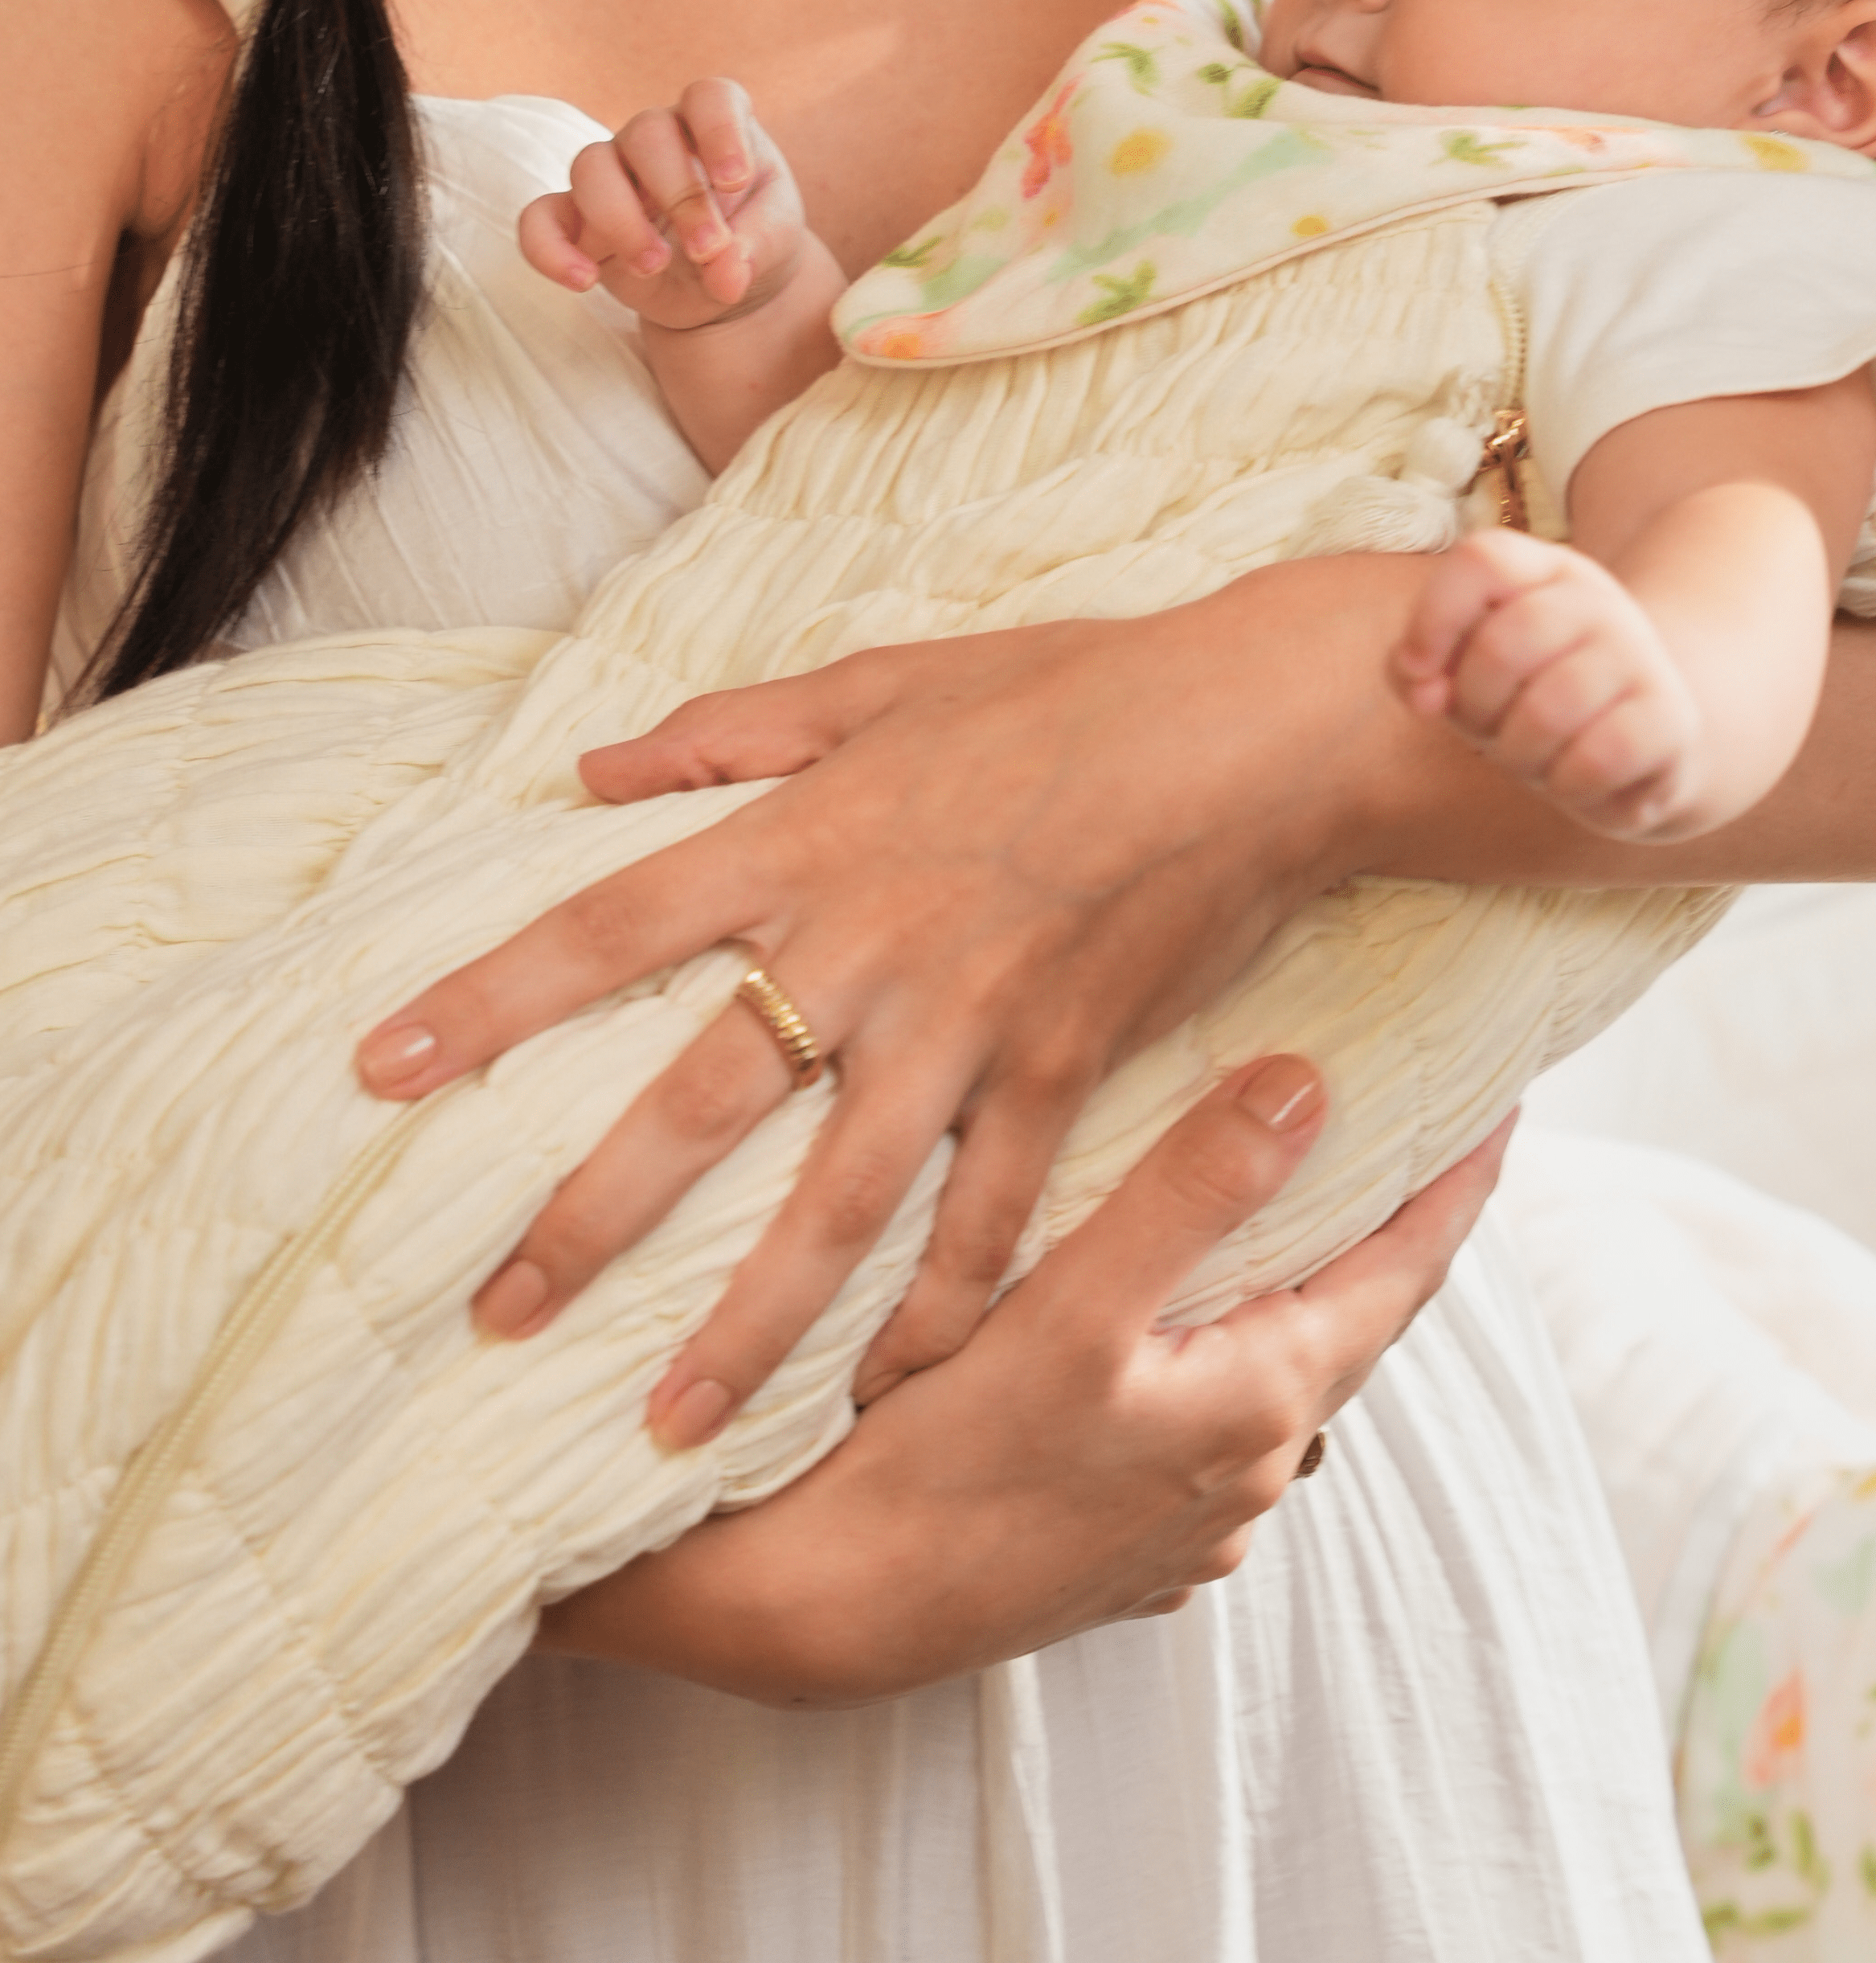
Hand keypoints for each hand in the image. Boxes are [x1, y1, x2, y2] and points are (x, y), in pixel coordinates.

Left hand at [354, 578, 1363, 1449]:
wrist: (1252, 732)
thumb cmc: (1065, 688)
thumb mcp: (885, 681)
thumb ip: (735, 731)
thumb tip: (595, 763)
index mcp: (808, 838)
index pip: (611, 927)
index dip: (491, 998)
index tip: (383, 1072)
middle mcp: (868, 945)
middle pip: (698, 1100)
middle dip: (587, 1219)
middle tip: (494, 1319)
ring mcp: (968, 1023)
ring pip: (836, 1203)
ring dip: (747, 1329)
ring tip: (663, 1434)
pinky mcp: (1063, 1073)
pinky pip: (989, 1223)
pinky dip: (941, 1316)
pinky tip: (886, 1395)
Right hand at [518, 77, 835, 335]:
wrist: (725, 282)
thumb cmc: (752, 238)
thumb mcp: (775, 240)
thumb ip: (756, 248)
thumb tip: (724, 272)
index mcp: (713, 125)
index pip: (709, 97)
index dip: (720, 131)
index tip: (737, 181)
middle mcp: (656, 139)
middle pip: (646, 134)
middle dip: (679, 194)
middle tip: (706, 249)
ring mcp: (610, 174)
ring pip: (589, 167)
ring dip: (620, 220)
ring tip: (655, 265)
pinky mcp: (576, 222)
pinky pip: (538, 220)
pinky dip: (550, 249)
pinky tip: (583, 281)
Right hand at [537, 1059, 1515, 1703]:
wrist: (820, 1613)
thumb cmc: (938, 1460)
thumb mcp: (1071, 1307)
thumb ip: (1191, 1192)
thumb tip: (1309, 1086)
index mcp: (1259, 1405)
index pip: (1403, 1275)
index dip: (1457, 1184)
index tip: (1506, 1103)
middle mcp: (1246, 1475)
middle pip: (1345, 1323)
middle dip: (1376, 1227)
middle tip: (1399, 1126)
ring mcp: (1186, 1521)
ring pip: (1268, 1373)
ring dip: (1284, 1290)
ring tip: (1281, 1198)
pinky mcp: (1121, 1543)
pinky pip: (1202, 1421)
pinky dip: (1207, 1349)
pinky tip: (1162, 1313)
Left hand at [1390, 528, 1707, 840]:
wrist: (1643, 741)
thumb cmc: (1531, 701)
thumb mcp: (1467, 674)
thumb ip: (1416, 667)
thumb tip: (1424, 690)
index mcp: (1544, 572)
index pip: (1483, 560)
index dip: (1434, 618)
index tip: (1419, 669)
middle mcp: (1597, 601)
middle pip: (1505, 645)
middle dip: (1476, 707)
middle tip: (1489, 730)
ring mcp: (1641, 655)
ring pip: (1550, 710)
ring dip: (1521, 755)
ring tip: (1535, 758)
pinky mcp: (1671, 718)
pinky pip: (1597, 759)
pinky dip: (1569, 786)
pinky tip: (1577, 781)